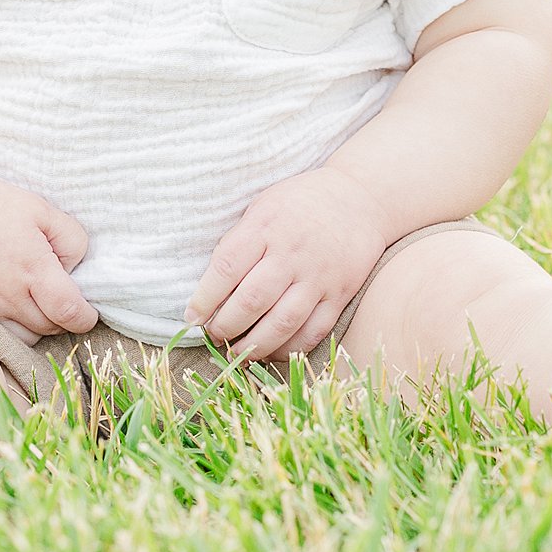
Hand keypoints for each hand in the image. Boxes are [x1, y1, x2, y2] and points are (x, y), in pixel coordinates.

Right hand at [0, 175, 98, 339]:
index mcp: (32, 268)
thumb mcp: (42, 210)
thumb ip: (71, 240)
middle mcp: (8, 296)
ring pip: (25, 338)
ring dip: (36, 324)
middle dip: (62, 316)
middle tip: (57, 292)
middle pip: (49, 327)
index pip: (68, 312)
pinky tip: (9, 304)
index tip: (87, 312)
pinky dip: (10, 327)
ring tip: (33, 298)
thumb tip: (74, 271)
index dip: (85, 318)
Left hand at [183, 167, 393, 363]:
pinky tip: (272, 352)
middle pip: (252, 300)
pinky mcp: (340, 294)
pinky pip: (313, 331)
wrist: (360, 199)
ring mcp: (318, 276)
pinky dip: (290, 348)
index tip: (192, 317)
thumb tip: (210, 287)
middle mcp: (291, 253)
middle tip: (213, 335)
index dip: (205, 298)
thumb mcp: (263, 206)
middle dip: (225, 326)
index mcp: (266, 226)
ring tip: (237, 353)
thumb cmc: (300, 203)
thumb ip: (240, 241)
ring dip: (254, 345)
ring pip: (282, 322)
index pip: (227, 268)